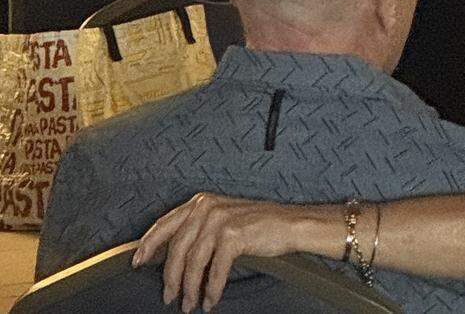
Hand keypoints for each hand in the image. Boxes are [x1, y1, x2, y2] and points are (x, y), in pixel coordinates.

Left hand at [134, 193, 303, 312]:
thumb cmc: (254, 225)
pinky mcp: (233, 235)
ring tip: (190, 305)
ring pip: (193, 263)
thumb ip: (196, 231)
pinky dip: (211, 289)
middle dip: (170, 278)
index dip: (147, 245)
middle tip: (169, 297)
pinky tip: (210, 299)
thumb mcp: (220, 220)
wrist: (286, 224)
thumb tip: (171, 258)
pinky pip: (215, 270)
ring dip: (190, 289)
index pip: (164, 224)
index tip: (136, 262)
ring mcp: (219, 220)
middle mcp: (206, 208)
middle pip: (176, 249)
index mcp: (200, 203)